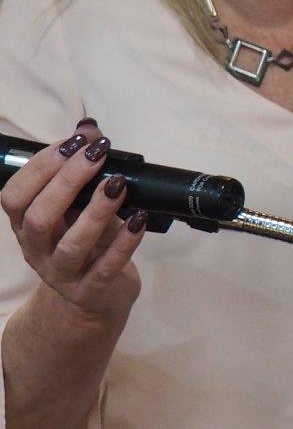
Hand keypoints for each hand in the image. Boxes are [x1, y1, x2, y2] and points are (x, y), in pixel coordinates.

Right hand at [0, 122, 145, 322]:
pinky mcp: (92, 291)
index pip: (16, 195)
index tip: (73, 142)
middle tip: (96, 156)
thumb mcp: (76, 210)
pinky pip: (108, 267)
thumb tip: (89, 128)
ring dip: (96, 212)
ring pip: (73, 244)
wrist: (96, 300)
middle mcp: (37, 250)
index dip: (40, 167)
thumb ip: (79, 173)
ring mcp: (63, 274)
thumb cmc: (85, 245)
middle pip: (40, 216)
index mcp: (25, 226)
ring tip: (118, 185)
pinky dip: (125, 242)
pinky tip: (139, 220)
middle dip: (68, 181)